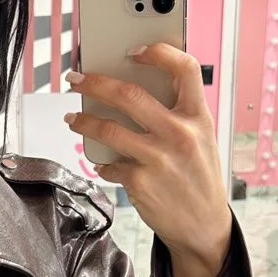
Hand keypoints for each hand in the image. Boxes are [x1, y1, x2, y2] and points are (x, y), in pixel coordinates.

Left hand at [65, 48, 231, 276]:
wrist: (205, 227)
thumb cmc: (198, 178)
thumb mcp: (201, 139)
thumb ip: (177, 114)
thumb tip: (131, 89)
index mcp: (198, 116)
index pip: (184, 68)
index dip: (158, 51)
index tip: (133, 49)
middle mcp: (180, 133)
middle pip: (129, 95)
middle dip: (95, 83)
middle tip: (75, 79)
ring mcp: (159, 158)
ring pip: (108, 128)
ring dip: (83, 121)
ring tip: (72, 119)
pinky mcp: (141, 182)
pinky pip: (108, 164)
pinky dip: (101, 162)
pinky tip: (100, 163)